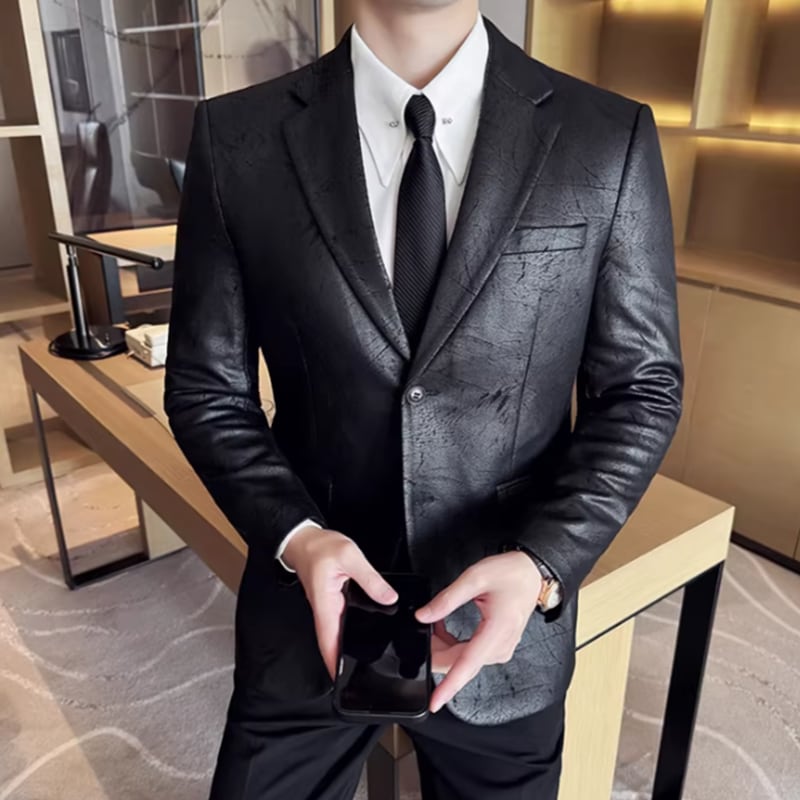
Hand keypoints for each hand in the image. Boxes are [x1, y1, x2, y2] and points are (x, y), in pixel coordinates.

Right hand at [282, 526, 397, 679]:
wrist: (304, 539)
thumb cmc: (320, 547)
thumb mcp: (350, 557)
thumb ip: (370, 578)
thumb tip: (388, 597)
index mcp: (325, 603)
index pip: (328, 640)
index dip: (334, 661)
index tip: (340, 680)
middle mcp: (324, 610)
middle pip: (332, 643)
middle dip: (343, 661)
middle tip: (360, 678)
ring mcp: (327, 607)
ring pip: (336, 634)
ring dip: (345, 649)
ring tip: (365, 664)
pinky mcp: (331, 602)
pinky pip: (340, 622)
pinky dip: (349, 633)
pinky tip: (362, 636)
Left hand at [416, 551, 541, 712]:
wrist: (532, 573)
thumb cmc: (511, 574)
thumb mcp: (474, 578)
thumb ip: (447, 599)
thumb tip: (423, 616)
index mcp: (497, 632)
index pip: (467, 666)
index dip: (448, 686)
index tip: (434, 702)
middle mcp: (500, 647)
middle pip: (459, 663)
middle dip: (435, 652)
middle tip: (421, 630)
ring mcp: (500, 649)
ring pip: (462, 660)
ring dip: (443, 647)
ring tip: (433, 624)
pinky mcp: (497, 647)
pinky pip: (469, 654)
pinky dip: (453, 645)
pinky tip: (444, 629)